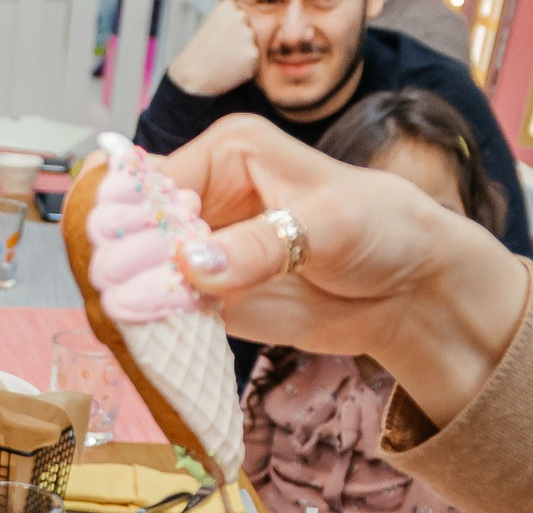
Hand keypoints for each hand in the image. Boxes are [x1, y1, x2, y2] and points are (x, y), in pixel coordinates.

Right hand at [155, 116, 530, 422]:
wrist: (407, 286)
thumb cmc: (377, 227)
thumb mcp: (326, 224)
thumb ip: (259, 246)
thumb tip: (191, 267)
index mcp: (226, 153)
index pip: (155, 182)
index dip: (136, 219)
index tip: (132, 257)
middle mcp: (205, 199)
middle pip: (137, 227)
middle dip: (125, 259)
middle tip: (127, 291)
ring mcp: (202, 253)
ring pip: (141, 273)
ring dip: (131, 298)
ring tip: (130, 317)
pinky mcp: (209, 300)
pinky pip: (165, 313)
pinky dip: (153, 328)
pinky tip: (148, 340)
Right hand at [167, 0, 261, 95]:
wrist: (193, 76)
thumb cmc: (199, 53)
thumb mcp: (211, 24)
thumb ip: (229, 19)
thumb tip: (245, 21)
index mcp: (229, 7)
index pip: (239, 14)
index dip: (231, 28)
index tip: (221, 36)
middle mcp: (240, 17)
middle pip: (248, 28)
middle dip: (239, 39)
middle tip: (222, 50)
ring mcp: (248, 36)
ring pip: (251, 45)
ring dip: (243, 52)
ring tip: (224, 59)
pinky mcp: (253, 55)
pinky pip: (253, 60)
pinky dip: (245, 66)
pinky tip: (229, 68)